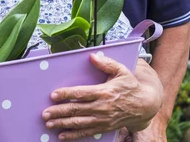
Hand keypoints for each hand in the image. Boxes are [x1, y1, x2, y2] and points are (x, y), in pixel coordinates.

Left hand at [42, 53, 162, 140]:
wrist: (145, 105)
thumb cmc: (130, 86)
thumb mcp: (122, 71)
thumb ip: (106, 63)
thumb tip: (92, 56)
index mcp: (104, 91)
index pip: (81, 93)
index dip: (66, 94)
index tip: (53, 95)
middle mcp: (102, 107)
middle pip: (76, 110)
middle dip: (59, 112)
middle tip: (45, 113)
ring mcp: (102, 119)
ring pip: (79, 123)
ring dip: (62, 124)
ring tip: (49, 124)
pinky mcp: (104, 127)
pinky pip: (87, 132)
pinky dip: (74, 135)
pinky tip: (62, 135)